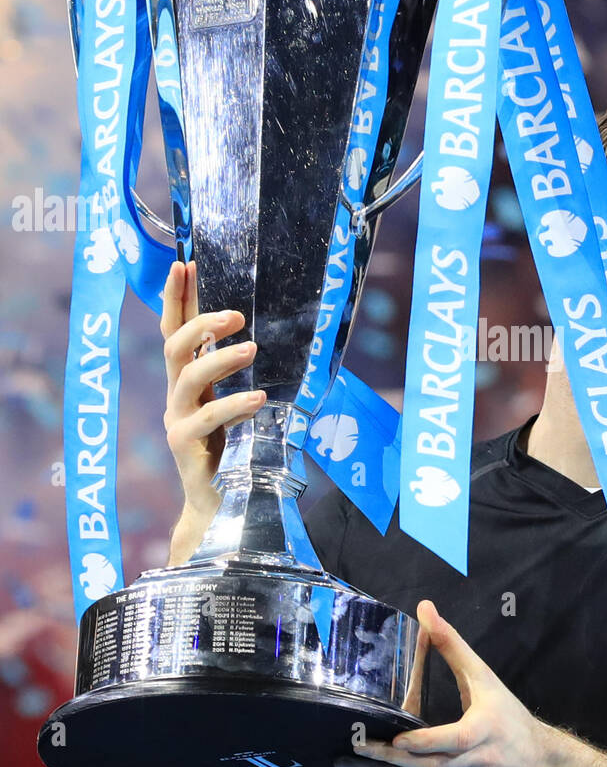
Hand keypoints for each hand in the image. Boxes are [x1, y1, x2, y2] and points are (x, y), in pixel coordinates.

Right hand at [160, 260, 264, 516]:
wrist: (221, 503)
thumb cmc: (236, 447)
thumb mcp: (241, 403)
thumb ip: (245, 377)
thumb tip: (272, 334)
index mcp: (189, 379)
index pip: (176, 329)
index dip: (178, 297)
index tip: (186, 263)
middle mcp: (178, 394)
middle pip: (174, 346)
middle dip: (199, 322)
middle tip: (236, 314)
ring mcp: (178, 419)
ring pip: (187, 377)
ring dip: (219, 358)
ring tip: (252, 348)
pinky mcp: (184, 445)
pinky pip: (204, 418)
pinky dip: (232, 404)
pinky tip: (257, 398)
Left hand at [333, 600, 551, 766]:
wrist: (542, 766)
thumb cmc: (509, 717)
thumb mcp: (485, 678)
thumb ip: (452, 645)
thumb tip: (426, 609)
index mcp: (484, 731)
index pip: (452, 740)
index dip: (424, 742)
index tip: (396, 740)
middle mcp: (480, 763)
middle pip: (430, 766)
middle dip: (390, 761)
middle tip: (354, 753)